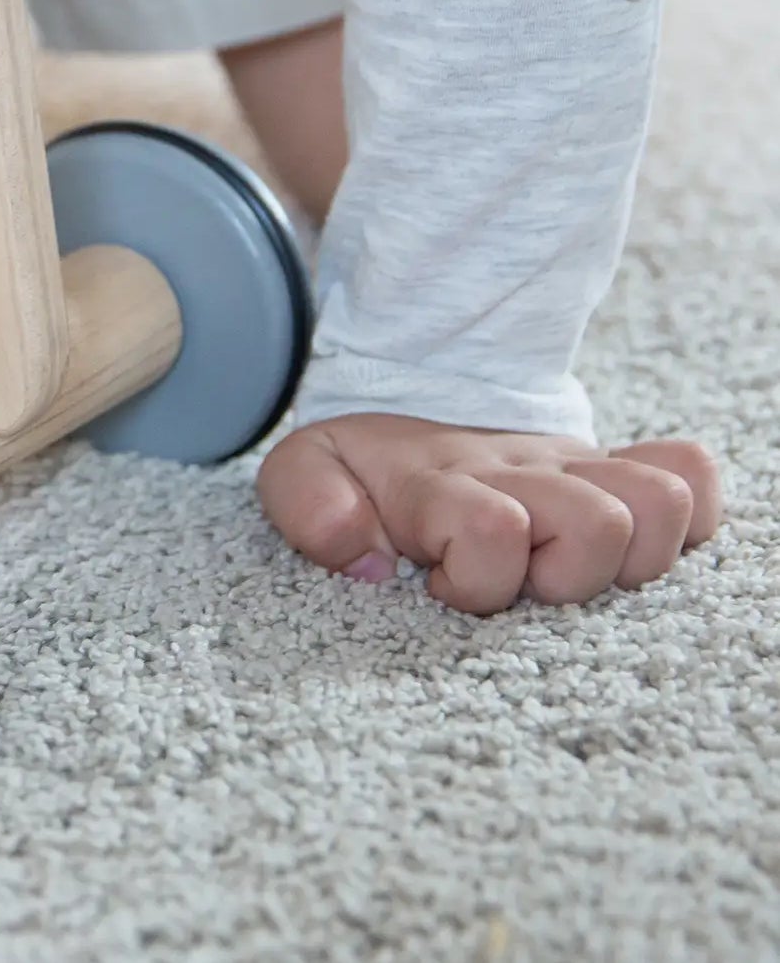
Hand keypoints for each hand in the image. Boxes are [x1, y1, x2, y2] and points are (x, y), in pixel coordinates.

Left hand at [257, 414, 722, 613]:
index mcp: (444, 481)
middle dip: (562, 579)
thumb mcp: (302, 475)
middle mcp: (522, 472)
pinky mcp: (613, 473)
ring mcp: (575, 470)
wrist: (403, 406)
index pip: (492, 529)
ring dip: (626, 557)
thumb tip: (370, 559)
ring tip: (563, 566)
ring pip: (659, 503)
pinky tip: (626, 544)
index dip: (474, 581)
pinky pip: (691, 476)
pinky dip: (683, 519)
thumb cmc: (362, 469)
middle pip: (597, 524)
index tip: (438, 586)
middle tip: (516, 582)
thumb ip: (310, 509)